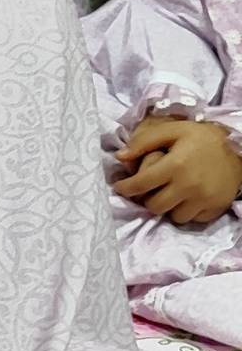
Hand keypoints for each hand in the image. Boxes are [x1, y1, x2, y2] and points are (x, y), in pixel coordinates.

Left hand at [114, 117, 241, 223]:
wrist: (239, 147)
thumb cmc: (201, 137)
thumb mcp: (172, 130)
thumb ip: (143, 142)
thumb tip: (120, 157)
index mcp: (175, 165)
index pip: (140, 185)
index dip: (125, 188)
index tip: (120, 187)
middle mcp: (189, 186)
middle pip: (155, 206)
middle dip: (147, 199)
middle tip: (148, 191)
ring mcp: (204, 200)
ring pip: (174, 217)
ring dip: (168, 208)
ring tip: (169, 194)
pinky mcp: (216, 208)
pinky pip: (193, 219)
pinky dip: (186, 211)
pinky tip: (185, 199)